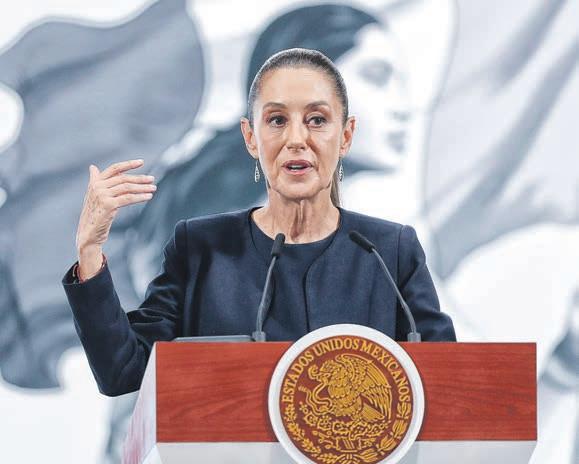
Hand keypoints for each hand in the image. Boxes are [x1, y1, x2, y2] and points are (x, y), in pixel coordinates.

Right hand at [75, 159, 155, 277]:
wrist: (88, 233)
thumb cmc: (94, 215)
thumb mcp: (94, 196)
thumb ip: (95, 181)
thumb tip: (93, 167)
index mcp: (95, 182)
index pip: (114, 169)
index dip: (128, 164)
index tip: (141, 162)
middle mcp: (97, 186)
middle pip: (123, 179)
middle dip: (139, 179)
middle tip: (152, 180)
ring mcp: (102, 195)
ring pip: (127, 188)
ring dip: (142, 188)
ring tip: (153, 188)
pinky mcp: (108, 205)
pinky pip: (128, 198)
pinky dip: (140, 197)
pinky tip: (148, 197)